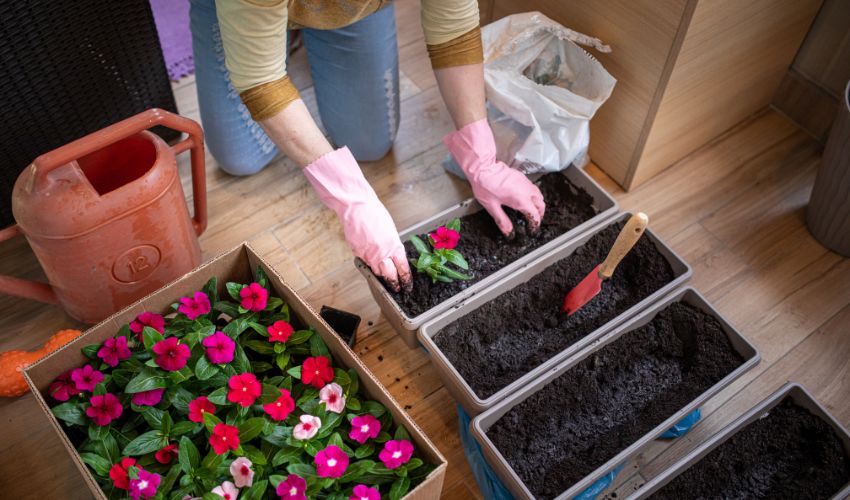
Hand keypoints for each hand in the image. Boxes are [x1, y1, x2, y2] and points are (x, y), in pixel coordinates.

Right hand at [303, 147, 411, 290]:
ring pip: (377, 272)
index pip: (403, 268)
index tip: (407, 284)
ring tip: (385, 278)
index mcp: (394, 246)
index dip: (406, 279)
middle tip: (397, 288)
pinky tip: (371, 260)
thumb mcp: (391, 230)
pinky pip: (365, 262)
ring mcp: (368, 255)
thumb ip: (393, 245)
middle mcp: (382, 253)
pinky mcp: (358, 253)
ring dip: (381, 275)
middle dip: (394, 283)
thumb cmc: (374, 213)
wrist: (357, 207)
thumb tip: (394, 255)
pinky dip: (369, 263)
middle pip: (390, 275)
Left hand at [444, 119, 544, 236]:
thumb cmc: (485, 185)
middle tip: (533, 221)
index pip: (535, 215)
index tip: (532, 229)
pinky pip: (533, 188)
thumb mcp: (492, 207)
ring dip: (538, 204)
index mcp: (521, 200)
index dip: (535, 224)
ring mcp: (525, 182)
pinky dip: (534, 195)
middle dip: (539, 214)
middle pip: (541, 205)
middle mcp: (526, 191)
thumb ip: (502, 221)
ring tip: (532, 210)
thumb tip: (508, 232)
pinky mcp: (522, 177)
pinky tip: (526, 198)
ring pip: (539, 195)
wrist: (483, 168)